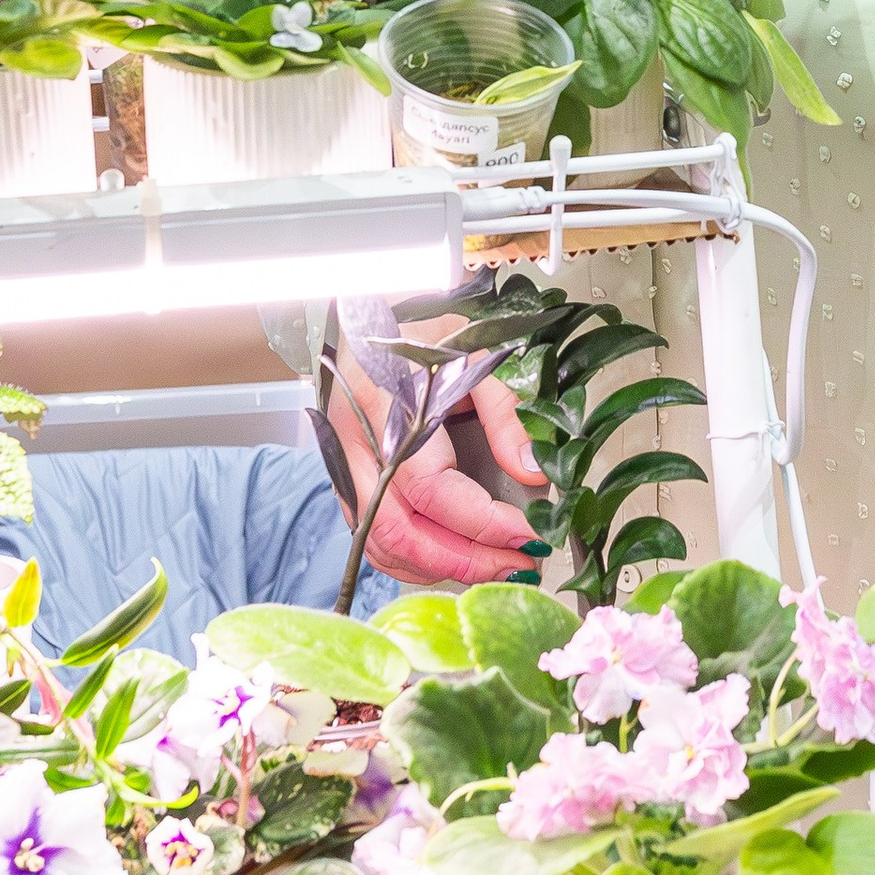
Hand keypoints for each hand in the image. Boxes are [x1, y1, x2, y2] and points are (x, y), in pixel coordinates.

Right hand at [323, 345, 545, 588]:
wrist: (367, 305)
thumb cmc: (422, 324)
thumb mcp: (474, 351)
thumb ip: (505, 411)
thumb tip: (531, 471)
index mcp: (388, 404)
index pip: (433, 489)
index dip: (483, 523)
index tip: (528, 536)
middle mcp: (357, 440)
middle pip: (401, 530)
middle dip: (464, 561)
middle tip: (515, 566)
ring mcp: (344, 462)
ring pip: (378, 542)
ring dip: (436, 568)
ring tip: (491, 568)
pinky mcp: (345, 474)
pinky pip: (368, 532)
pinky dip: (408, 558)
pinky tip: (448, 558)